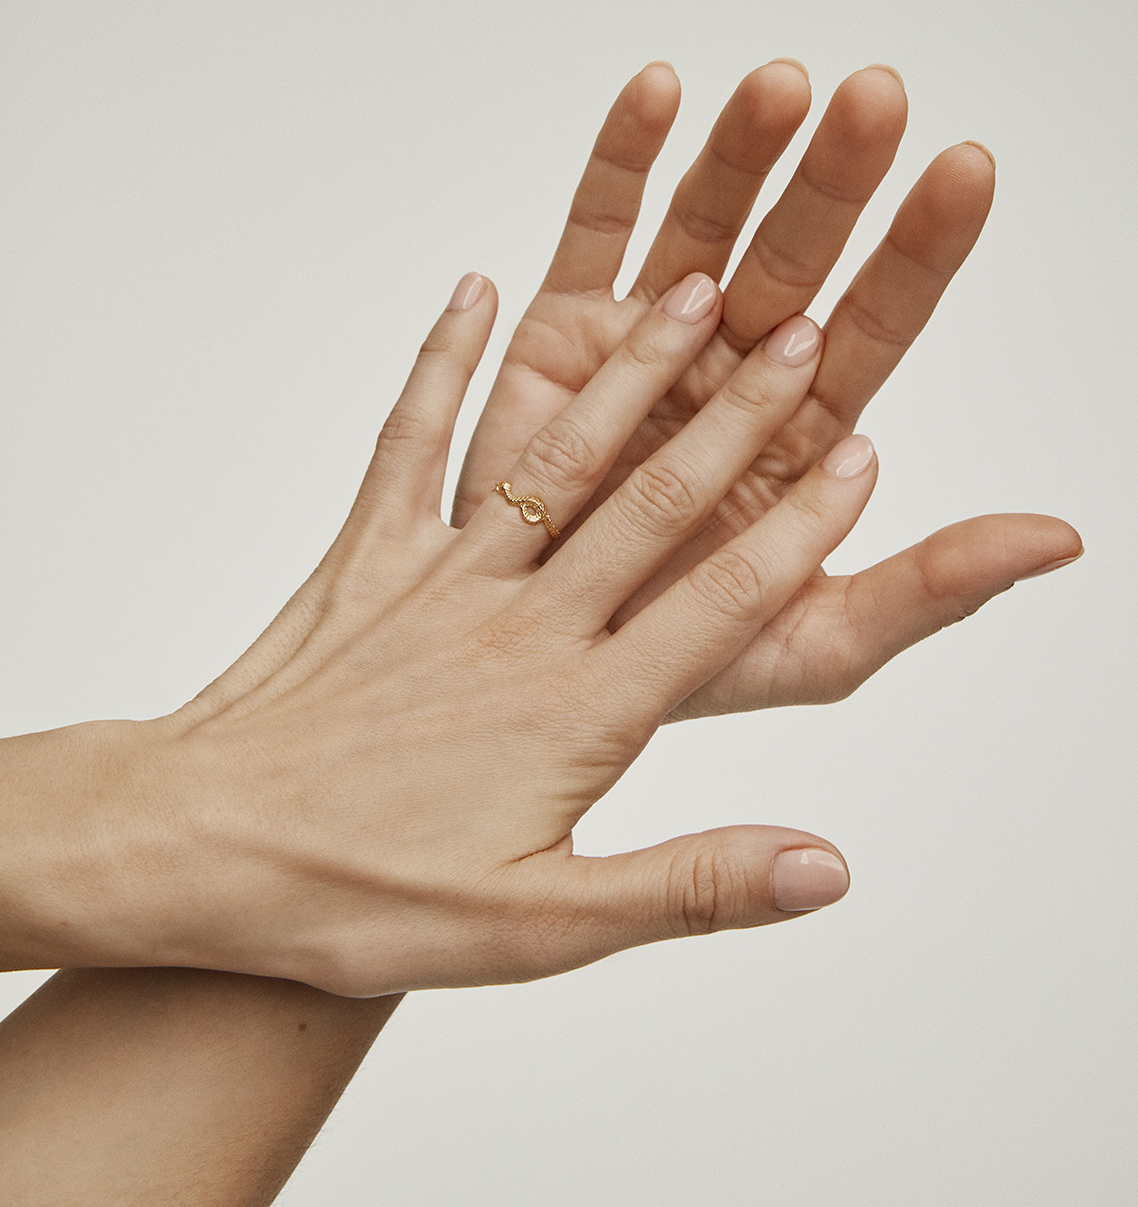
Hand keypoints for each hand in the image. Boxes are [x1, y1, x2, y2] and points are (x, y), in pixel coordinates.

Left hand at [1, 279, 873, 994]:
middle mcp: (524, 623)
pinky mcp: (369, 554)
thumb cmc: (362, 898)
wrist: (195, 850)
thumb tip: (826, 867)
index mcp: (579, 709)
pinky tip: (476, 289)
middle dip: (739, 417)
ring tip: (689, 290)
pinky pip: (412, 440)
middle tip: (803, 330)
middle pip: (653, 507)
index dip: (799, 534)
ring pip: (557, 458)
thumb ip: (691, 885)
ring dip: (628, 373)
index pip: (716, 607)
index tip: (862, 456)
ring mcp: (444, 576)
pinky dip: (443, 363)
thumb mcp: (542, 927)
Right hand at [455, 61, 1080, 717]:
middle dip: (836, 180)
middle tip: (872, 102)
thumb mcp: (814, 641)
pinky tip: (660, 92)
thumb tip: (1059, 538)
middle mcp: (738, 364)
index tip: (964, 172)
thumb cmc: (677, 658)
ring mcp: (652, 336)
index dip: (921, 248)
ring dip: (741, 153)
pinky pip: (596, 228)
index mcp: (806, 426)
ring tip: (777, 89)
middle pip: (797, 254)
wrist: (537, 675)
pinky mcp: (567, 327)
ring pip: (704, 222)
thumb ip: (931, 583)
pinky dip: (623, 159)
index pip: (880, 319)